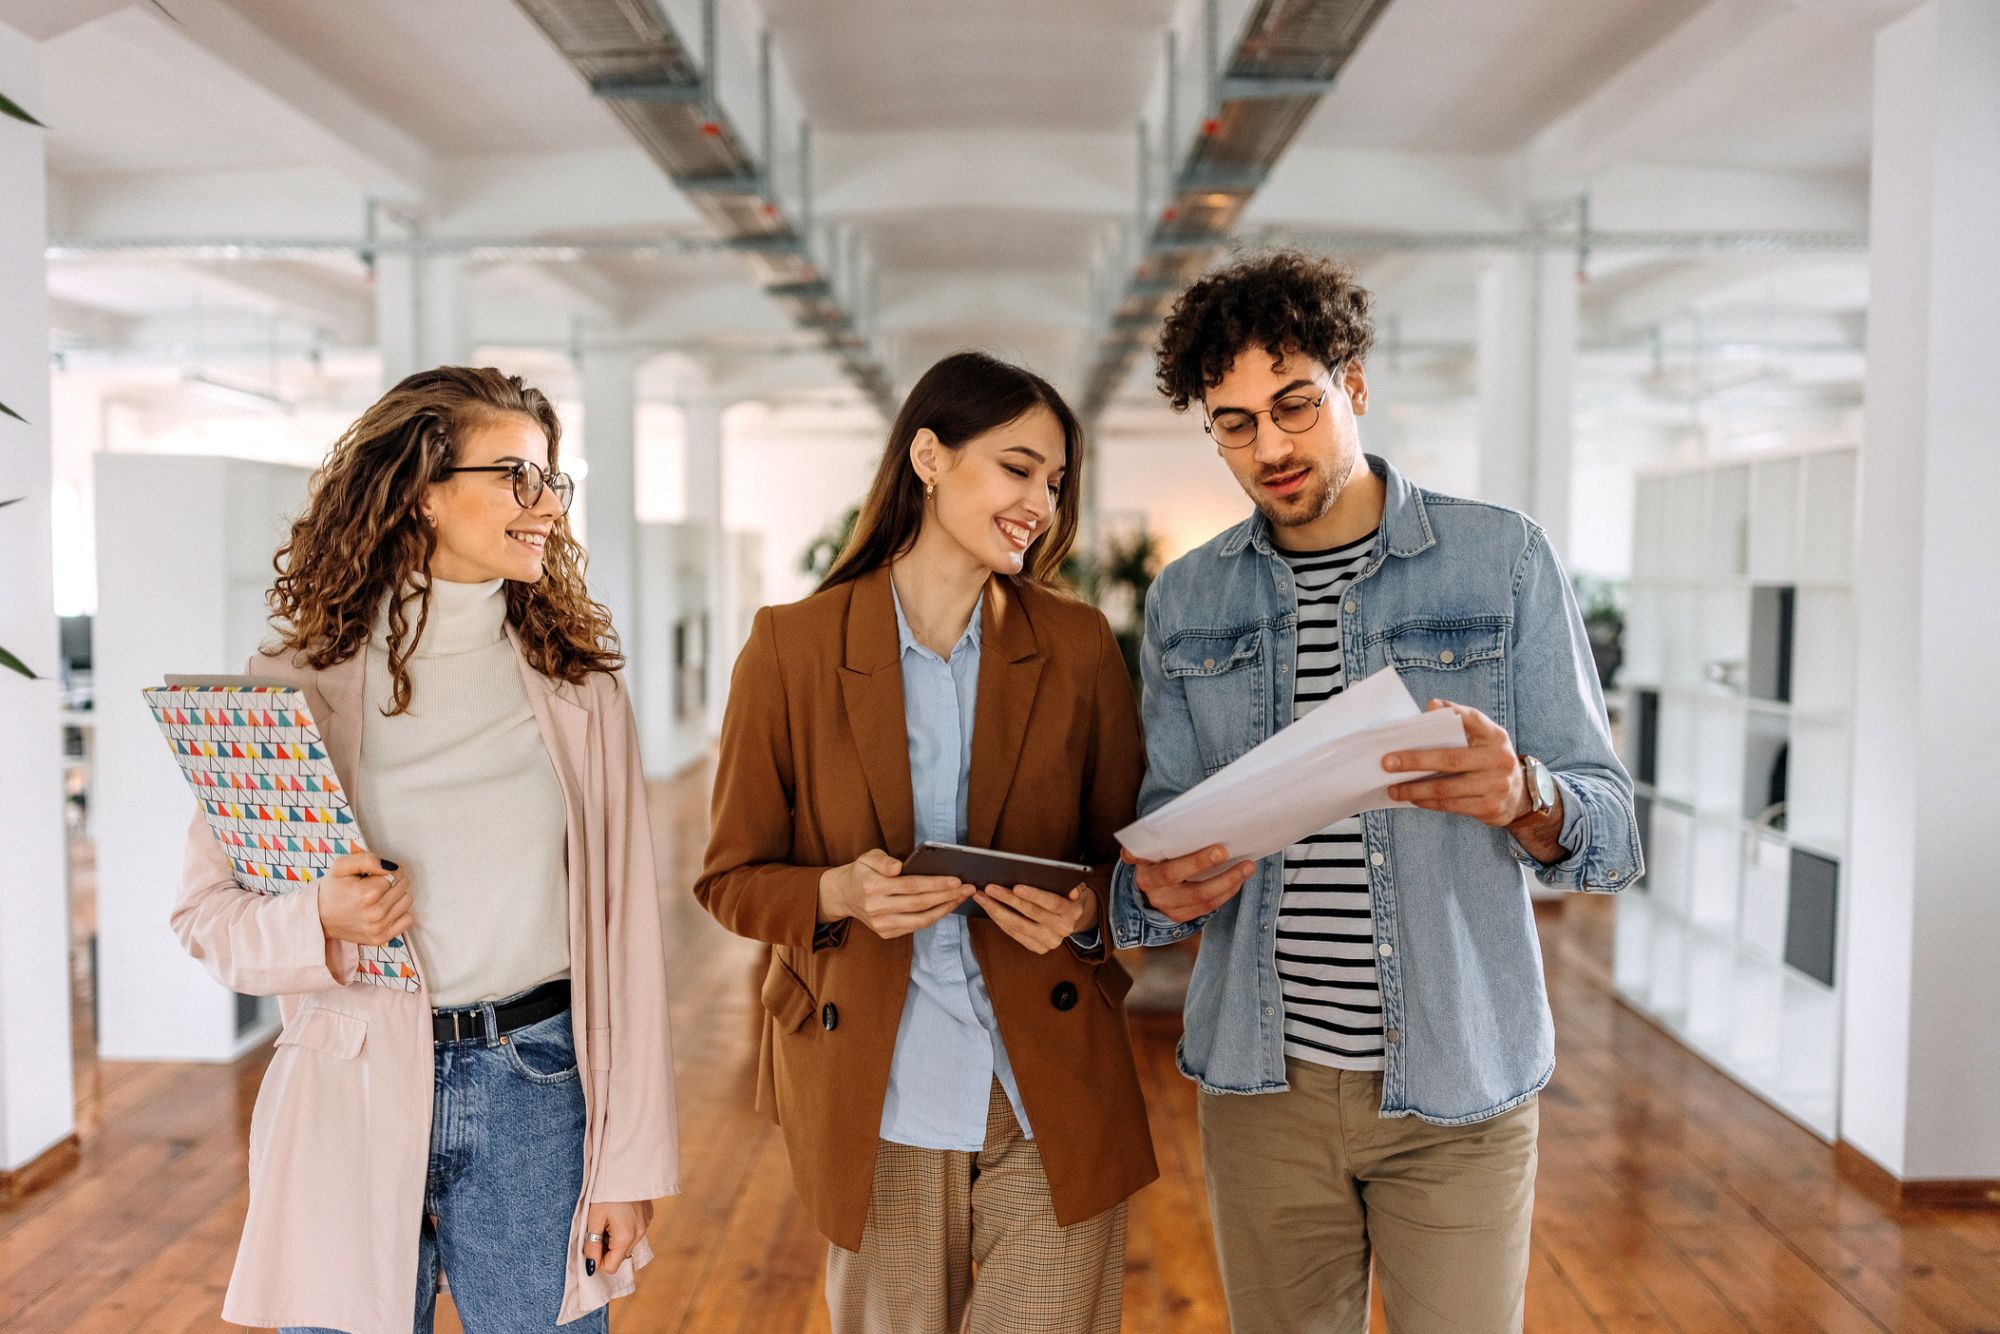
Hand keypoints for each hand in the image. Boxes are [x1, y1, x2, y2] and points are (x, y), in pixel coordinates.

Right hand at [316, 852, 412, 945]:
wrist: (319, 918)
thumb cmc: (332, 890)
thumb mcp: (341, 866)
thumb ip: (367, 859)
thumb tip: (390, 866)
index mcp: (367, 894)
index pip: (394, 874)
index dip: (385, 872)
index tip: (372, 876)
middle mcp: (376, 913)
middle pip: (403, 887)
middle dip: (392, 882)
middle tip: (374, 885)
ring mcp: (379, 928)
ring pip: (407, 901)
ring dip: (396, 897)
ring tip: (378, 897)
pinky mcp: (380, 939)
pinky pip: (407, 920)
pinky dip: (399, 913)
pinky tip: (384, 910)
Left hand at [582, 1199, 652, 1276]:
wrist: (627, 1166)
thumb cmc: (606, 1192)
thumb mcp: (594, 1217)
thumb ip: (591, 1244)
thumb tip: (590, 1266)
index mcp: (625, 1238)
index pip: (611, 1267)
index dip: (598, 1259)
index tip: (591, 1243)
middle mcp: (639, 1235)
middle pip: (619, 1256)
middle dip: (607, 1248)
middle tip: (599, 1227)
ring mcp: (646, 1225)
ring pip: (627, 1244)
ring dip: (616, 1238)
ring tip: (610, 1218)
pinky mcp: (648, 1216)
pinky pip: (634, 1232)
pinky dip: (625, 1228)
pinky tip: (620, 1212)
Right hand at [818, 849, 970, 937]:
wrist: (844, 895)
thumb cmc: (862, 872)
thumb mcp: (868, 857)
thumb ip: (883, 860)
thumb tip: (897, 868)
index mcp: (873, 886)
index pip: (911, 885)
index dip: (936, 884)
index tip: (956, 880)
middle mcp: (876, 908)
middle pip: (919, 904)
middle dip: (947, 896)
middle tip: (968, 888)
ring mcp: (881, 924)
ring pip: (920, 920)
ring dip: (944, 909)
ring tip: (960, 898)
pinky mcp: (885, 933)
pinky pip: (915, 927)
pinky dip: (933, 918)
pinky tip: (945, 907)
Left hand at [974, 882, 1097, 952]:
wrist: (1072, 919)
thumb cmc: (1067, 896)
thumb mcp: (1074, 886)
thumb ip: (1074, 885)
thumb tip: (1072, 891)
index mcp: (1071, 912)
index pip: (1051, 903)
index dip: (1034, 895)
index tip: (1016, 887)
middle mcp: (1061, 929)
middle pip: (1030, 913)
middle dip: (1008, 899)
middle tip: (990, 888)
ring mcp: (1049, 941)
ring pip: (1018, 925)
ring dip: (996, 910)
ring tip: (982, 897)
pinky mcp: (1038, 948)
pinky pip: (1014, 933)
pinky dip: (1000, 921)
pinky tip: (989, 908)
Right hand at [1120, 844, 1256, 924]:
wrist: (1159, 887)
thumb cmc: (1167, 855)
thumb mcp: (1161, 844)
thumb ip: (1169, 833)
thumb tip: (1198, 815)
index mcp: (1141, 861)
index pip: (1134, 854)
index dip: (1135, 852)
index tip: (1140, 847)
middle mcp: (1148, 884)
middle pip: (1171, 874)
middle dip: (1199, 863)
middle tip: (1223, 851)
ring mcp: (1164, 903)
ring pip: (1197, 896)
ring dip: (1226, 881)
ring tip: (1247, 866)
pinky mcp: (1179, 916)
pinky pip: (1206, 907)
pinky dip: (1226, 892)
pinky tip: (1239, 880)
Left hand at [1382, 700, 1530, 827]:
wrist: (1519, 797)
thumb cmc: (1488, 762)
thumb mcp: (1484, 742)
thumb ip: (1461, 728)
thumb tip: (1429, 711)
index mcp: (1495, 737)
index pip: (1474, 719)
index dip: (1454, 712)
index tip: (1430, 706)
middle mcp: (1499, 759)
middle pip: (1450, 758)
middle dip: (1415, 760)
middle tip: (1387, 761)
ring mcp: (1496, 785)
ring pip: (1446, 787)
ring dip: (1415, 789)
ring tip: (1393, 788)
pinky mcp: (1490, 807)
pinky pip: (1451, 804)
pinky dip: (1428, 802)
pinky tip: (1412, 799)